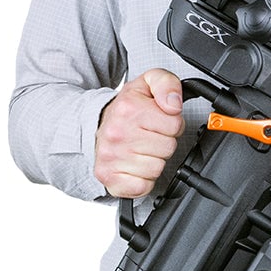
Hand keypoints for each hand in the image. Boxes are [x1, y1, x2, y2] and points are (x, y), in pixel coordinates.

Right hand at [94, 68, 185, 197]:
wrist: (95, 126)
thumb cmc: (125, 110)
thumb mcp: (148, 84)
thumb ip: (166, 84)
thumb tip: (173, 105)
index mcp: (129, 108)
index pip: (175, 124)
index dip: (171, 124)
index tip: (157, 122)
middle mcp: (117, 133)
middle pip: (168, 148)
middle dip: (163, 142)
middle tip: (148, 136)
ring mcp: (111, 157)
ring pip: (157, 168)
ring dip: (153, 161)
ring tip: (140, 150)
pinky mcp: (109, 177)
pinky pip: (143, 186)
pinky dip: (143, 180)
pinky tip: (134, 167)